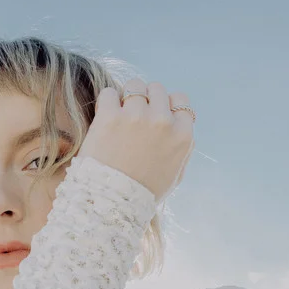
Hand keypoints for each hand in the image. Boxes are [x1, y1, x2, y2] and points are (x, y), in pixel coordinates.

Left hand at [76, 80, 194, 202]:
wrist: (112, 203)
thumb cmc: (142, 192)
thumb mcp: (175, 174)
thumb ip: (183, 148)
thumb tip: (183, 127)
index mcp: (182, 135)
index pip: (180, 100)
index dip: (166, 106)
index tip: (154, 116)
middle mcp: (162, 121)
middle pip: (157, 89)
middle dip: (146, 99)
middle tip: (133, 116)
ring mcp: (136, 116)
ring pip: (134, 85)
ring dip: (126, 97)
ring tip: (118, 114)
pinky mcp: (110, 117)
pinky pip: (109, 93)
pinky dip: (107, 101)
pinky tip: (105, 117)